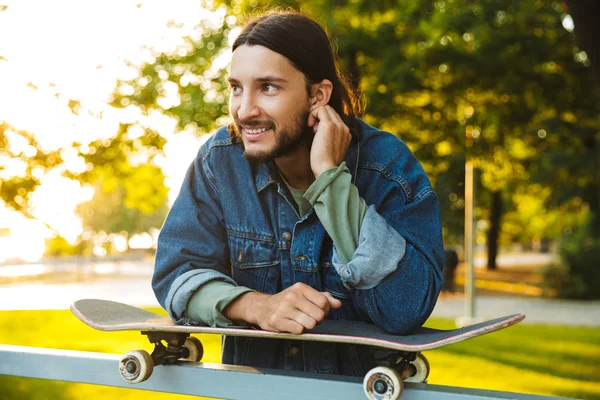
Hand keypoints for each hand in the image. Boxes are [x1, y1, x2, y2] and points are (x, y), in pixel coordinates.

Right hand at [225, 282, 341, 333]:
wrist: (262, 307)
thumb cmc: (288, 302)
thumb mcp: (304, 295)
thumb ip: (323, 298)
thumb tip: (338, 304)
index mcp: (300, 288)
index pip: (324, 302)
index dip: (324, 310)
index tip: (317, 311)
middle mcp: (292, 296)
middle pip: (319, 315)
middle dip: (317, 320)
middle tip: (309, 318)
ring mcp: (284, 308)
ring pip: (310, 324)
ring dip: (308, 326)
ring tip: (300, 321)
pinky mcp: (277, 320)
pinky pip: (299, 330)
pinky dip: (297, 330)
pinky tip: (291, 325)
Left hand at [308, 105, 351, 177]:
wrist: (326, 170)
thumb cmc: (324, 164)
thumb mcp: (330, 149)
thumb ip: (329, 138)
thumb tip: (318, 130)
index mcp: (346, 134)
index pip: (335, 117)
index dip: (323, 121)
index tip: (316, 133)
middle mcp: (344, 128)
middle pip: (330, 110)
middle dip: (319, 117)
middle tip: (313, 131)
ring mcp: (338, 125)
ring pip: (325, 108)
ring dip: (316, 115)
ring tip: (312, 130)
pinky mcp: (329, 125)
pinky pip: (320, 109)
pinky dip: (312, 114)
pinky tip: (310, 126)